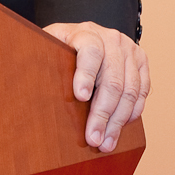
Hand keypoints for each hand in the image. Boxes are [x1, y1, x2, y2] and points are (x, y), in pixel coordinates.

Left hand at [44, 22, 149, 151]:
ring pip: (129, 91)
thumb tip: (32, 81)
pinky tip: (119, 127)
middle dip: (102, 114)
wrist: (87, 35)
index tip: (80, 96)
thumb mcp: (50, 45)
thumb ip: (44, 58)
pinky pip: (142, 93)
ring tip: (106, 142)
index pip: (90, 51)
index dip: (86, 75)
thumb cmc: (65, 46)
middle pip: (112, 79)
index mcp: (86, 32)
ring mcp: (129, 50)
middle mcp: (111, 39)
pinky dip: (131, 113)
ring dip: (117, 121)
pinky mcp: (142, 62)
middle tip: (93, 137)